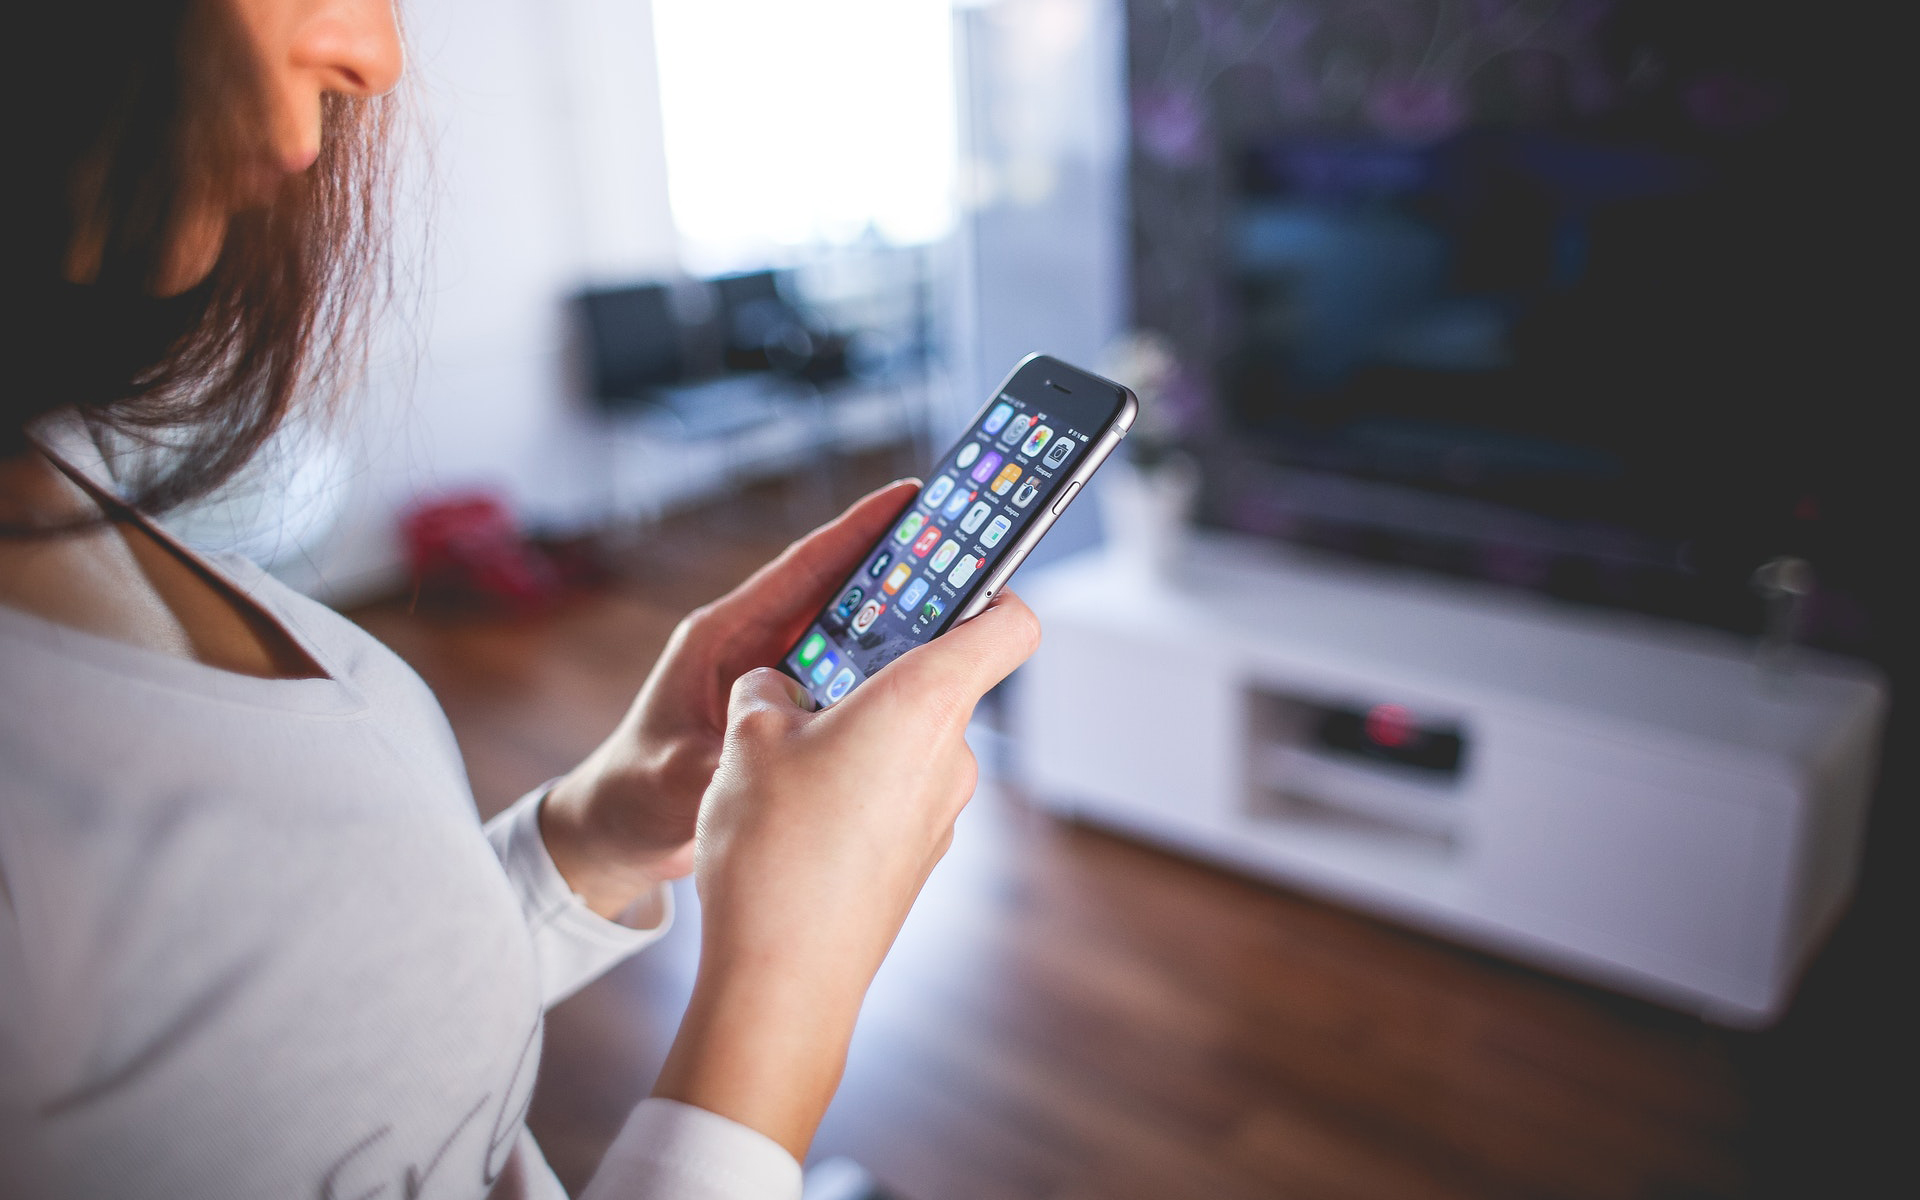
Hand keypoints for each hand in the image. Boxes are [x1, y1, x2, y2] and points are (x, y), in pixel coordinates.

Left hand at [540, 480, 923, 916]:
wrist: (617, 831)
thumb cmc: (632, 794)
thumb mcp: (674, 778)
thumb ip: (722, 763)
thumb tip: (769, 757)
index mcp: (722, 637)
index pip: (800, 569)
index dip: (855, 530)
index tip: (908, 497)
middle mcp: (752, 645)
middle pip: (836, 592)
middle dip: (896, 567)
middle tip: (961, 546)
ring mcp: (772, 677)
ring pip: (847, 634)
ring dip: (897, 620)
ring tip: (962, 604)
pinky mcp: (786, 709)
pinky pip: (845, 679)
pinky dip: (883, 672)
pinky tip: (926, 677)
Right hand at [652, 589, 1040, 1158]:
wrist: (784, 980)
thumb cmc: (774, 850)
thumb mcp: (747, 739)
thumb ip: (768, 690)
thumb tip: (776, 688)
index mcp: (924, 702)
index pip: (1008, 622)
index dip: (991, 588)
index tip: (952, 576)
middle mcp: (951, 754)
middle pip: (939, 680)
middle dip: (874, 671)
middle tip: (810, 674)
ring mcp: (942, 811)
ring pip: (908, 741)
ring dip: (855, 734)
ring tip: (781, 758)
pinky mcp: (918, 855)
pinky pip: (894, 795)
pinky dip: (855, 787)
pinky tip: (794, 815)